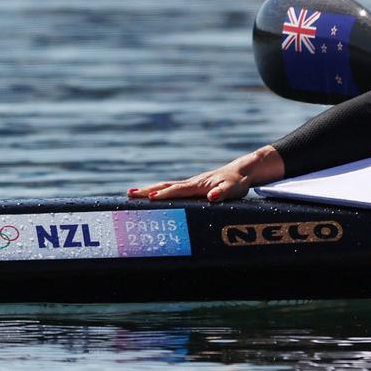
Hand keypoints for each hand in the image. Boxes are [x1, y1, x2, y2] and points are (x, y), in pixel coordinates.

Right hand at [128, 146, 284, 202]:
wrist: (241, 172)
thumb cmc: (237, 182)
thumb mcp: (233, 189)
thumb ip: (222, 192)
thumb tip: (212, 197)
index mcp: (198, 184)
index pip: (178, 190)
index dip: (164, 194)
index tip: (148, 198)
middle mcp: (191, 183)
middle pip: (166, 185)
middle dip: (148, 190)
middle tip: (129, 194)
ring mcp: (190, 184)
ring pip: (166, 186)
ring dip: (149, 189)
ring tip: (132, 193)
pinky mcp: (192, 187)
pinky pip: (172, 189)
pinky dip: (159, 191)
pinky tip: (152, 196)